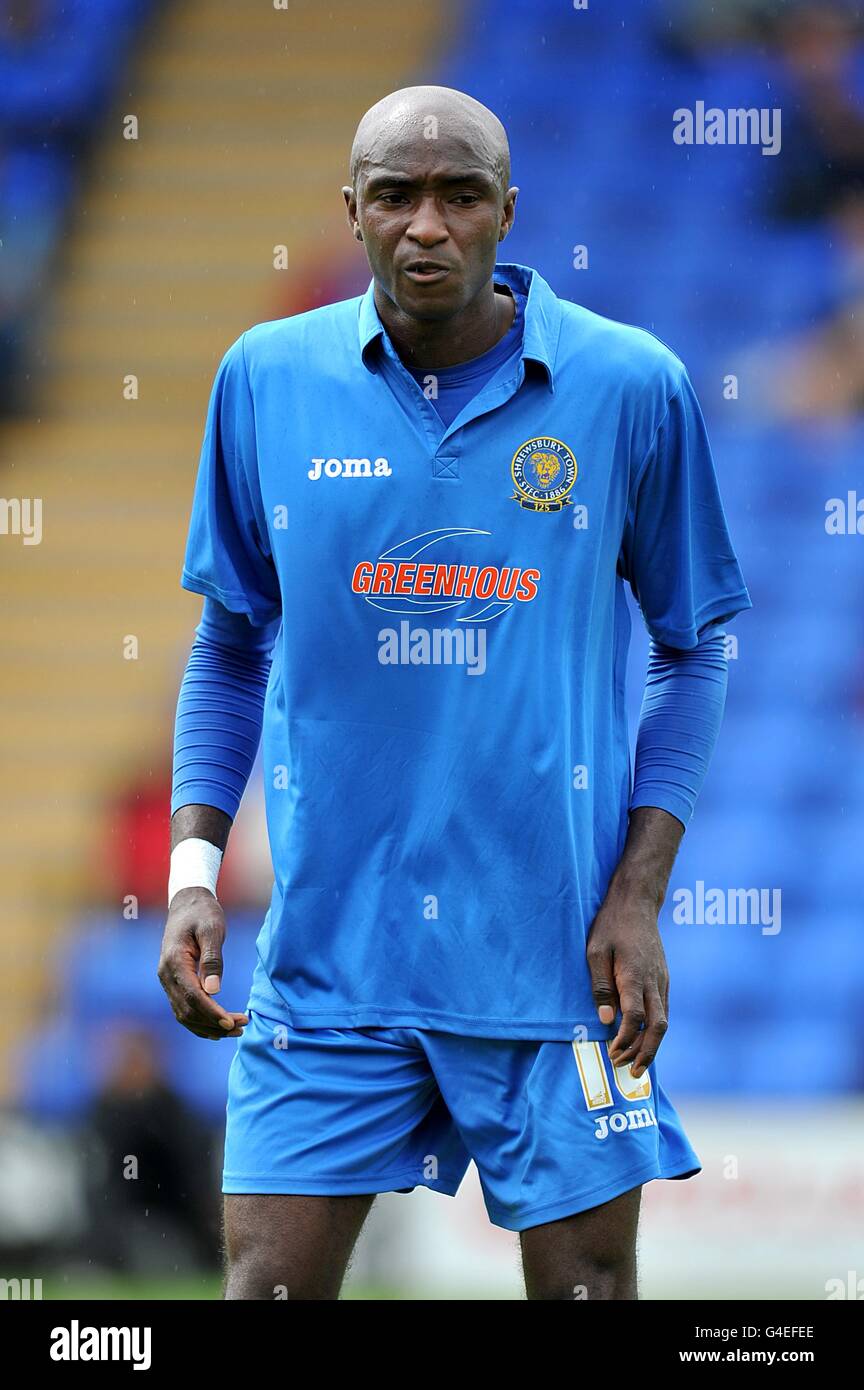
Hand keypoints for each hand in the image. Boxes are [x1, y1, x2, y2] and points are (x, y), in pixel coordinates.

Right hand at [157, 887, 247, 1039]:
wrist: (187, 903)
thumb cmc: (203, 913)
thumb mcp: (212, 930)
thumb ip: (212, 959)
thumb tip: (214, 991)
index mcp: (173, 961)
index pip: (192, 996)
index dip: (211, 1013)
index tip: (231, 1022)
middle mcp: (166, 975)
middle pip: (187, 1011)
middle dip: (214, 1023)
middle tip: (242, 1026)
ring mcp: (167, 981)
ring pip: (184, 1014)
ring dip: (209, 1026)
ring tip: (236, 1030)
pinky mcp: (174, 983)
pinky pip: (183, 1009)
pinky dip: (200, 1022)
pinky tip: (218, 1028)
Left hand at [585, 887, 668, 1078]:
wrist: (636, 904)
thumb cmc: (610, 927)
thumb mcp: (594, 952)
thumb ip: (600, 986)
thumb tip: (606, 1019)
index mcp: (635, 975)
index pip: (636, 1018)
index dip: (625, 1039)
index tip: (611, 1052)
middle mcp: (654, 982)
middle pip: (658, 1027)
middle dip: (645, 1053)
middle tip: (628, 1071)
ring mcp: (662, 981)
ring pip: (664, 1021)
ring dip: (650, 1045)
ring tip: (632, 1063)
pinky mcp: (663, 980)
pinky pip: (663, 1011)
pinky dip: (654, 1031)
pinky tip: (641, 1040)